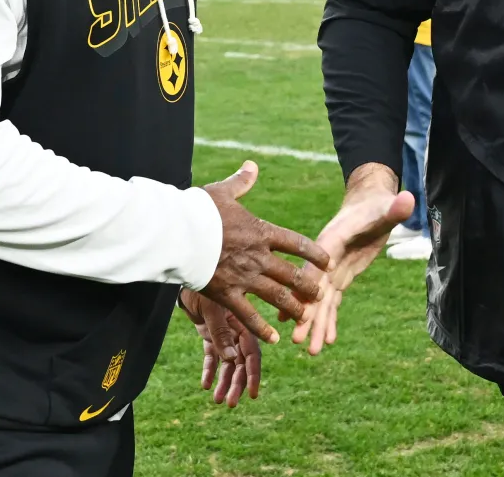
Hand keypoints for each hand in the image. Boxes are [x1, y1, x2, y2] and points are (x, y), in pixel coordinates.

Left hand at [179, 288, 259, 406]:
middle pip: (240, 362)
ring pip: (228, 362)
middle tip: (229, 403)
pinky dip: (210, 370)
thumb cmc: (203, 284)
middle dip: (237, 384)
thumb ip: (221, 334)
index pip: (252, 354)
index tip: (253, 394)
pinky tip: (205, 385)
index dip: (253, 375)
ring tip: (217, 400)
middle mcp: (236, 330)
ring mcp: (223, 332)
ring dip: (224, 381)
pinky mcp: (210, 333)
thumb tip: (231, 359)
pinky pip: (212, 355)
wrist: (186, 272)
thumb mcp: (212, 310)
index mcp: (243, 324)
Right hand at [199, 161, 331, 343]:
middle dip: (308, 286)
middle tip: (320, 295)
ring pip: (277, 296)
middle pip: (292, 274)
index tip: (327, 262)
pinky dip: (262, 328)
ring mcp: (244, 276)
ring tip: (304, 316)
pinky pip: (248, 315)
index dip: (315, 253)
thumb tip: (252, 165)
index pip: (297, 243)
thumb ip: (241, 183)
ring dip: (293, 307)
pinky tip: (274, 339)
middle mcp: (258, 256)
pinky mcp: (226, 293)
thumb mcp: (222, 192)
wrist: (176, 232)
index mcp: (261, 231)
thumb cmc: (197, 209)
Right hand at [292, 163, 414, 355]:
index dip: (307, 286)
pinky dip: (329, 320)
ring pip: (321, 301)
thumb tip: (408, 199)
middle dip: (306, 314)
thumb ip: (395, 208)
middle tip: (296, 340)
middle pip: (313, 289)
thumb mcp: (387, 207)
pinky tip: (327, 340)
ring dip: (316, 325)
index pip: (316, 265)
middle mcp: (326, 258)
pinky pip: (332, 302)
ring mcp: (331, 269)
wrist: (370, 204)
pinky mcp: (340, 276)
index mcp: (332, 241)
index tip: (297, 307)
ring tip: (312, 351)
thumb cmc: (378, 205)